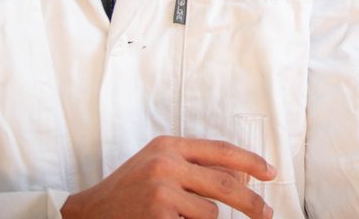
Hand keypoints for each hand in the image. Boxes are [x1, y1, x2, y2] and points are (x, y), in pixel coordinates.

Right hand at [61, 135, 274, 218]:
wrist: (88, 213)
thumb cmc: (128, 191)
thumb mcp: (159, 166)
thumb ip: (196, 166)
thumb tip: (244, 176)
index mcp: (169, 146)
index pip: (222, 151)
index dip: (251, 162)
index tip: (270, 173)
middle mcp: (166, 164)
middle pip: (226, 183)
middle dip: (252, 201)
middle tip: (267, 213)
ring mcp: (162, 191)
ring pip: (210, 212)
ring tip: (176, 217)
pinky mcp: (159, 215)